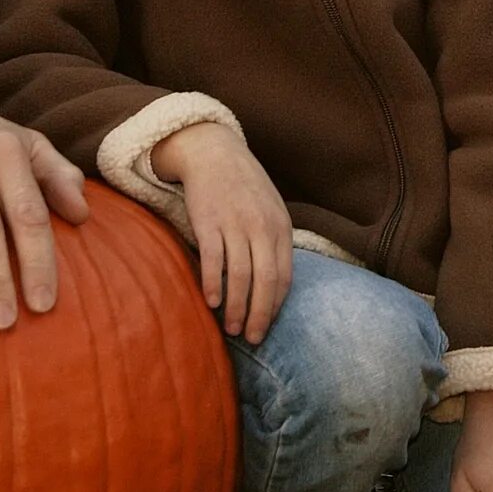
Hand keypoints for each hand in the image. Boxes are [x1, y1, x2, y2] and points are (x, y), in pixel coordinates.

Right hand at [153, 120, 293, 341]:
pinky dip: (213, 284)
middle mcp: (261, 227)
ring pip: (240, 275)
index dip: (275, 306)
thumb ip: (274, 242)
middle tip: (252, 339)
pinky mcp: (208, 221)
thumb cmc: (243, 186)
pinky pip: (213, 259)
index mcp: (280, 227)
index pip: (284, 276)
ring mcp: (235, 224)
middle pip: (265, 281)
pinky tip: (211, 302)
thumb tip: (274, 284)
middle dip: (259, 315)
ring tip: (230, 328)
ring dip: (236, 307)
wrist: (213, 152)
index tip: (266, 327)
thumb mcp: (270, 209)